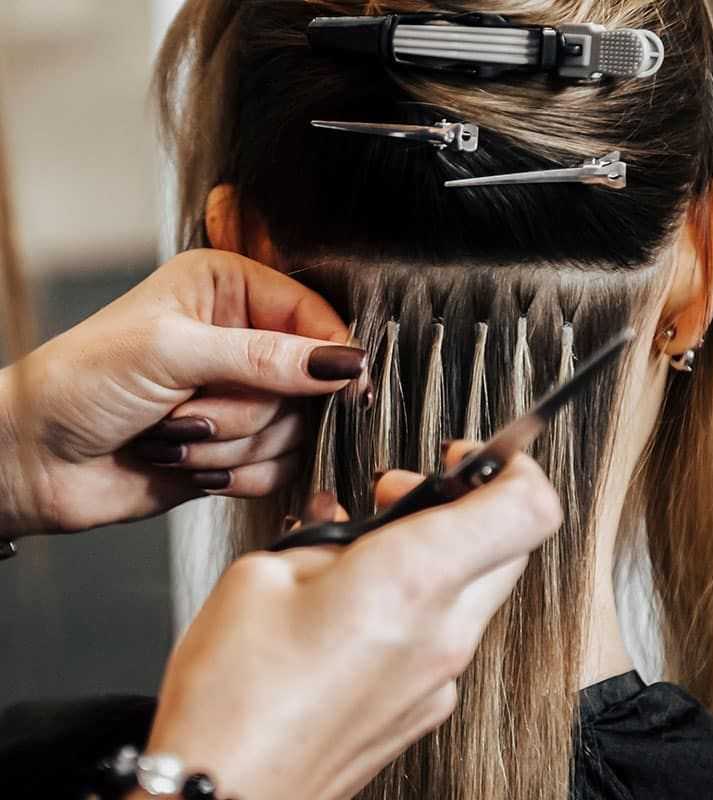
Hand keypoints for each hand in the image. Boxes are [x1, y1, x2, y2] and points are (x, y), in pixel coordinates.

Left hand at [0, 249, 365, 534]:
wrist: (33, 461)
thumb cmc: (80, 384)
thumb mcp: (170, 352)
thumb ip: (263, 356)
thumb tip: (341, 361)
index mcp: (228, 289)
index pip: (313, 314)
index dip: (329, 353)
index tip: (345, 386)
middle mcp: (243, 339)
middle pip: (309, 382)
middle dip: (250, 408)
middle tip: (192, 407)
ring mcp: (244, 396)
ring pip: (295, 431)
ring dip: (230, 443)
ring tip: (172, 433)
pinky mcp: (241, 446)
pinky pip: (280, 468)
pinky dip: (234, 473)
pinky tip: (187, 462)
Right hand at [137, 443, 562, 799]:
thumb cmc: (232, 699)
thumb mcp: (265, 574)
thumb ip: (331, 538)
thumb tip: (356, 526)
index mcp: (410, 580)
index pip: (528, 507)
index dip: (514, 466)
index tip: (470, 458)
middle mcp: (444, 633)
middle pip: (513, 545)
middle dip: (468, 504)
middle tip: (401, 498)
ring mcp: (442, 679)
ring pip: (480, 588)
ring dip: (443, 553)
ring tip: (370, 552)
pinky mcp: (427, 708)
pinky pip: (450, 633)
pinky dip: (423, 602)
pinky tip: (362, 603)